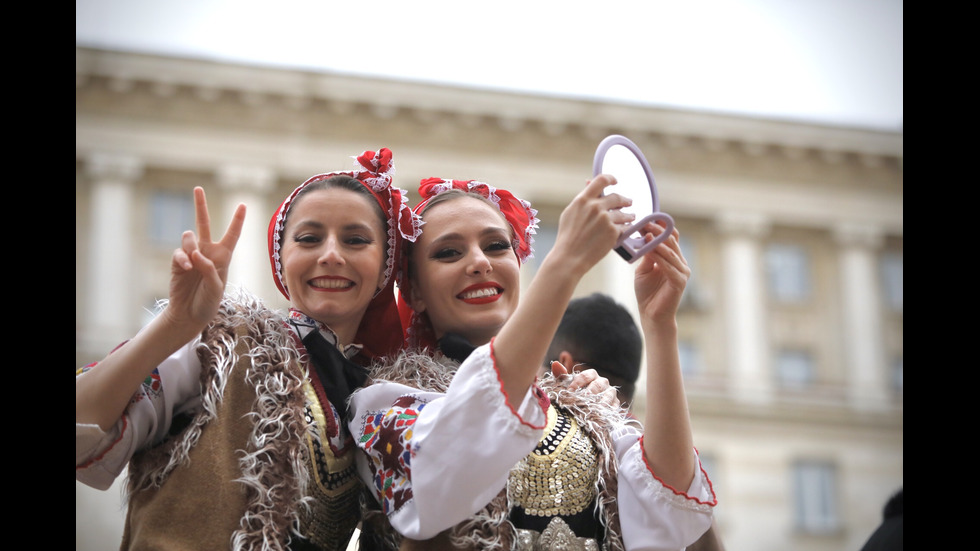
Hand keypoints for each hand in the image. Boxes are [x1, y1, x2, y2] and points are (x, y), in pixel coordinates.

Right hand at [164, 187, 246, 335]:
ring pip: (188, 236)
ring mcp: (191, 256)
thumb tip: (196, 253)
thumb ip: (209, 269)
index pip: (232, 235)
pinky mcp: (178, 262)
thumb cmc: (208, 303)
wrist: (189, 315)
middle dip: (200, 206)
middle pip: (203, 223)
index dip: (237, 220)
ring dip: (190, 245)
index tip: (242, 205)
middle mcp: (207, 252)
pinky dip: (182, 258)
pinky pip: (178, 252)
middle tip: (198, 188)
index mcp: (223, 257)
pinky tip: (186, 267)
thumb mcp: (216, 288)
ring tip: (193, 261)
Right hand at [549, 174, 633, 276]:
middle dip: (625, 200)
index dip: (610, 178)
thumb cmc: (567, 237)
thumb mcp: (570, 213)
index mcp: (583, 200)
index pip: (601, 180)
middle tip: (629, 202)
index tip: (615, 181)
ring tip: (631, 216)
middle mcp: (595, 207)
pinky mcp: (613, 231)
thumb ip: (582, 199)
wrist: (570, 257)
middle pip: (616, 197)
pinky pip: (624, 227)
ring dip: (629, 215)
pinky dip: (626, 228)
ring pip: (623, 214)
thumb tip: (588, 183)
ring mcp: (605, 219)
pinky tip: (627, 229)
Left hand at [550, 361, 620, 407]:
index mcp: (592, 375)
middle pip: (598, 384)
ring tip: (592, 409)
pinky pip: (614, 406)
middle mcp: (602, 382)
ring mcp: (610, 393)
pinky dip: (608, 410)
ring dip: (600, 402)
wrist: (585, 409)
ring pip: (608, 395)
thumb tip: (555, 364)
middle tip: (582, 399)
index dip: (578, 382)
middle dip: (590, 391)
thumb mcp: (567, 385)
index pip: (587, 375)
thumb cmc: (576, 393)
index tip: (569, 391)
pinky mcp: (615, 404)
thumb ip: (561, 375)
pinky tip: (600, 415)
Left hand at [633, 221, 689, 323]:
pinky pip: (668, 266)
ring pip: (670, 252)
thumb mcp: (643, 270)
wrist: (651, 315)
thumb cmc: (647, 293)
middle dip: (657, 231)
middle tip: (644, 222)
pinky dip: (658, 257)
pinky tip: (649, 250)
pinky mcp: (679, 281)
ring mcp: (682, 272)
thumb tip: (645, 237)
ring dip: (657, 241)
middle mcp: (681, 263)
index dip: (659, 227)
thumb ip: (647, 255)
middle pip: (671, 241)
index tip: (645, 219)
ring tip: (646, 233)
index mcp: (673, 258)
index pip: (670, 238)